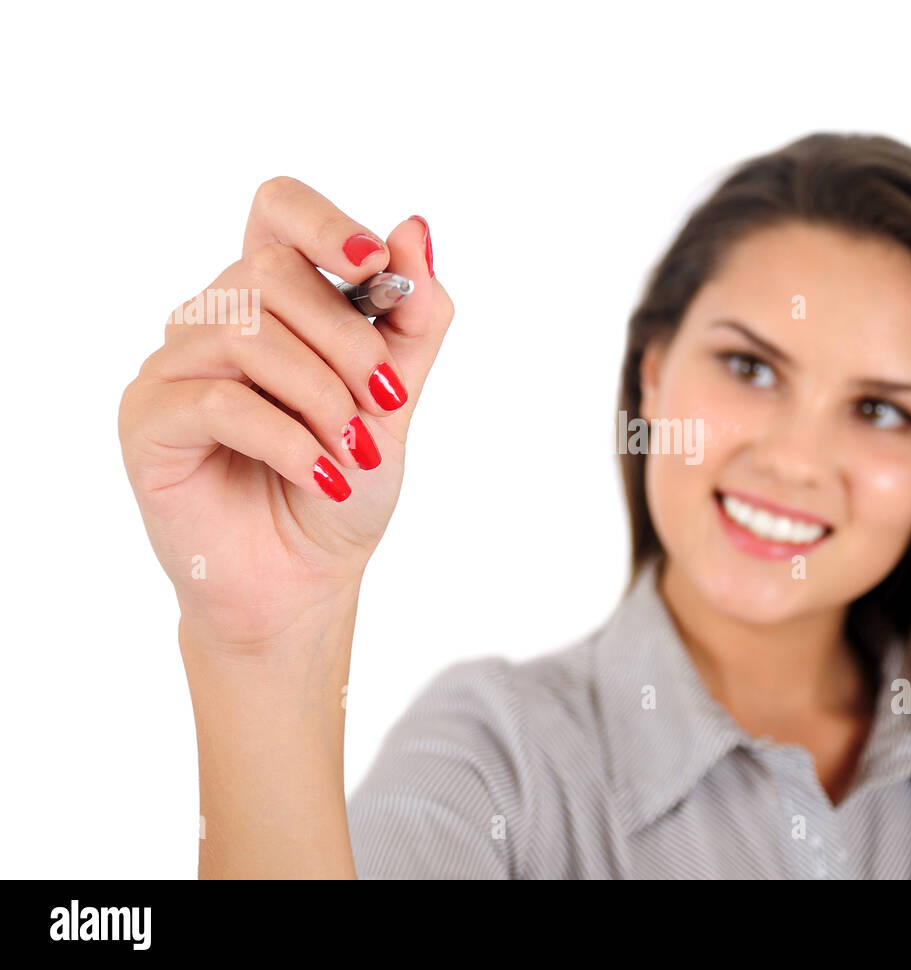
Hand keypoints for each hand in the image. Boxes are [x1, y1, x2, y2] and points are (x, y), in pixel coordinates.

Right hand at [119, 177, 452, 648]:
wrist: (305, 577)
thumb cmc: (345, 479)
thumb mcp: (394, 396)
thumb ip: (412, 319)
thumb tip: (416, 229)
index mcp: (274, 301)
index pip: (278, 210)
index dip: (325, 222)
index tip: (378, 265)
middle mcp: (215, 318)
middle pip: (272, 272)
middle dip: (349, 341)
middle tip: (383, 402)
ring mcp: (174, 366)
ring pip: (248, 334)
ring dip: (323, 397)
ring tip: (355, 451)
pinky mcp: (149, 419)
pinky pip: (222, 403)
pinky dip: (291, 441)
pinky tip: (326, 478)